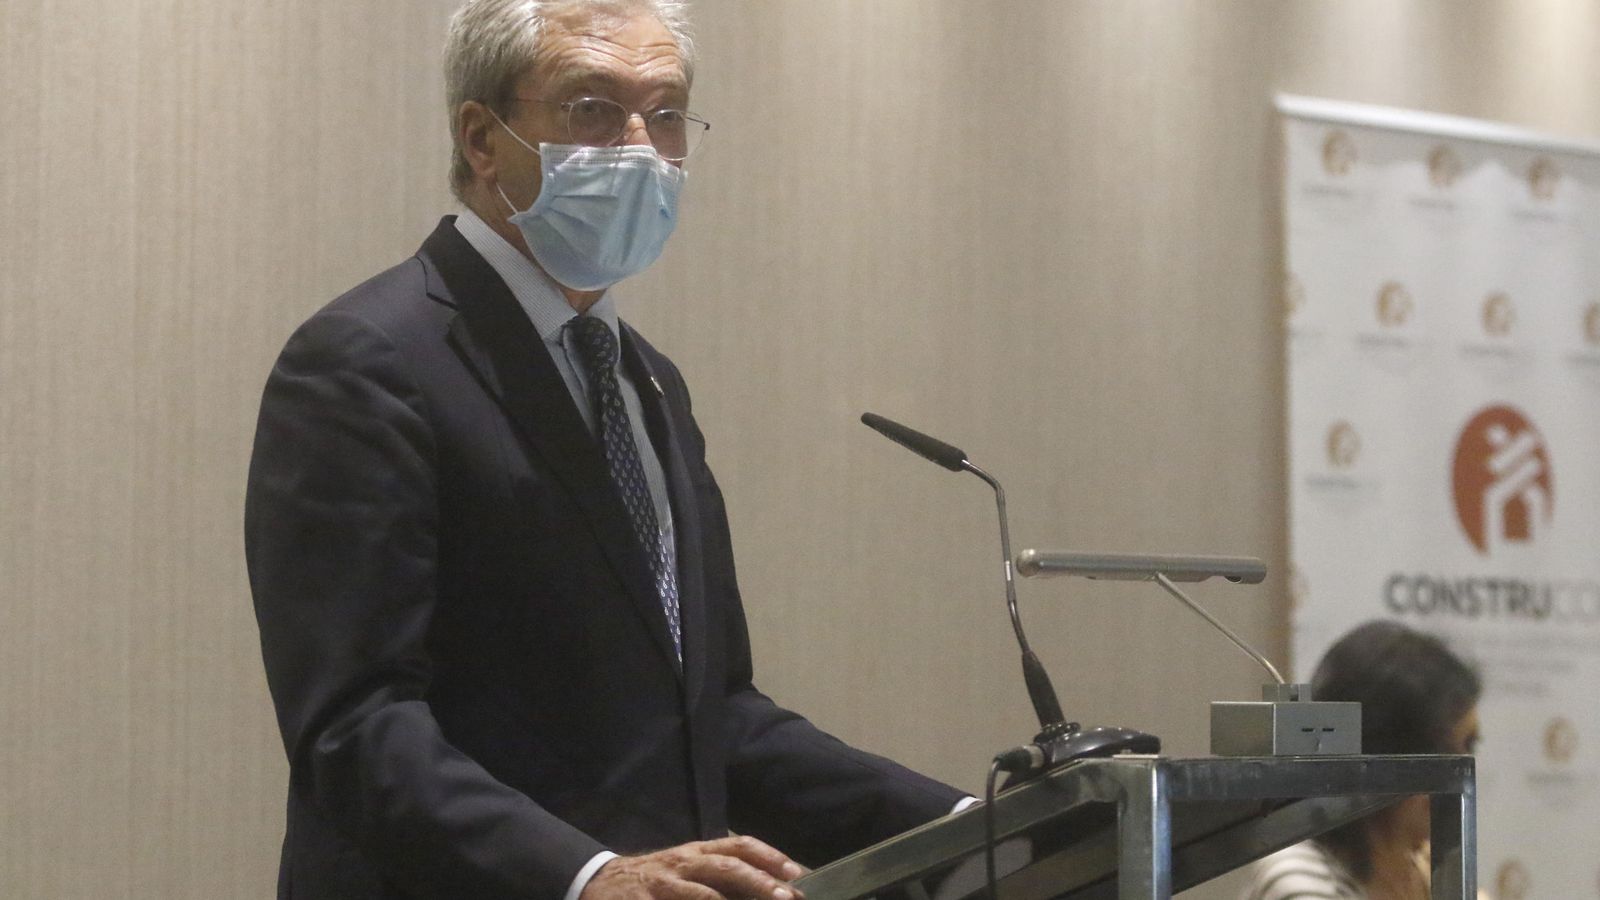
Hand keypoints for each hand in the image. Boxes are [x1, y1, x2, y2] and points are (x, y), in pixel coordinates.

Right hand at [580, 836, 805, 899]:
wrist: (597, 882)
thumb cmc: (653, 880)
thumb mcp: (685, 871)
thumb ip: (719, 879)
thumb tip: (766, 891)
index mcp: (697, 851)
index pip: (739, 846)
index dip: (769, 856)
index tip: (797, 872)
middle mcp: (684, 862)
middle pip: (727, 866)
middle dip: (760, 881)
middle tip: (788, 897)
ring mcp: (664, 883)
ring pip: (704, 892)